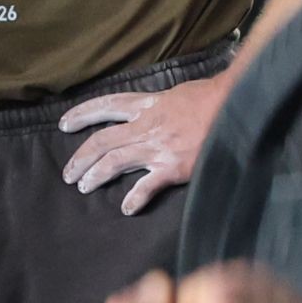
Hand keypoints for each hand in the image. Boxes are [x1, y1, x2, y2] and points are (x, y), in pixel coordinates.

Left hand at [57, 72, 229, 213]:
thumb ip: (157, 105)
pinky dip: (135, 198)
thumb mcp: (177, 94)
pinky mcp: (173, 167)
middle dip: (81, 158)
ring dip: (95, 176)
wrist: (237, 105)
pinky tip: (126, 208)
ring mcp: (158, 148)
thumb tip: (148, 110)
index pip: (106, 106)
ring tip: (84, 187)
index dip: (83, 115)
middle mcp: (146, 127)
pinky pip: (147, 186)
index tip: (64, 125)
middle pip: (102, 141)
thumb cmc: (211, 97)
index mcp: (148, 105)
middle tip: (68, 173)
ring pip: (115, 162)